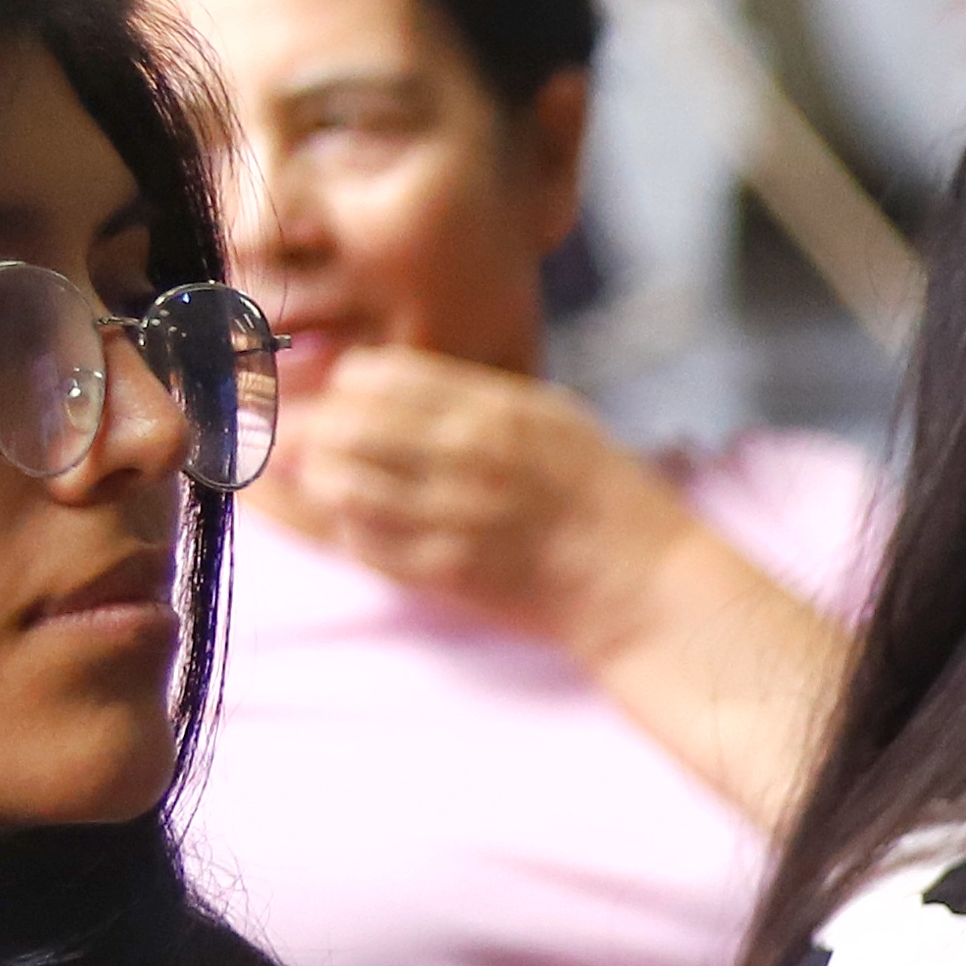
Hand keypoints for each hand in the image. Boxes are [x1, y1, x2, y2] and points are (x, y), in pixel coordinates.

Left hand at [262, 345, 689, 655]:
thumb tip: (374, 385)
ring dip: (324, 485)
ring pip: (340, 486)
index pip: (374, 377)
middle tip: (315, 447)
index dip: (346, 388)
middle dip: (317, 434)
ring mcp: (458, 518)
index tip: (348, 404)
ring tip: (334, 487)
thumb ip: (469, 398)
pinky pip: (365, 545)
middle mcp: (471, 458)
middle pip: (343, 425)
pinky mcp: (451, 574)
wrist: (650, 589)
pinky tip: (366, 528)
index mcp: (498, 410)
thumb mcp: (553, 419)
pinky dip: (352, 533)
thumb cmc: (607, 500)